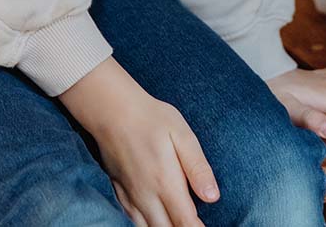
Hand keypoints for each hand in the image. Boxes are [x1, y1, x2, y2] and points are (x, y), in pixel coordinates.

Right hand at [59, 57, 217, 226]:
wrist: (111, 109)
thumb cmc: (151, 118)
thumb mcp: (181, 134)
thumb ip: (197, 167)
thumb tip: (213, 197)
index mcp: (166, 183)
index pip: (186, 223)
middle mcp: (147, 197)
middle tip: (195, 222)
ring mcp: (131, 197)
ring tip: (179, 220)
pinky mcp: (120, 192)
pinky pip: (134, 221)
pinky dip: (148, 225)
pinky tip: (156, 219)